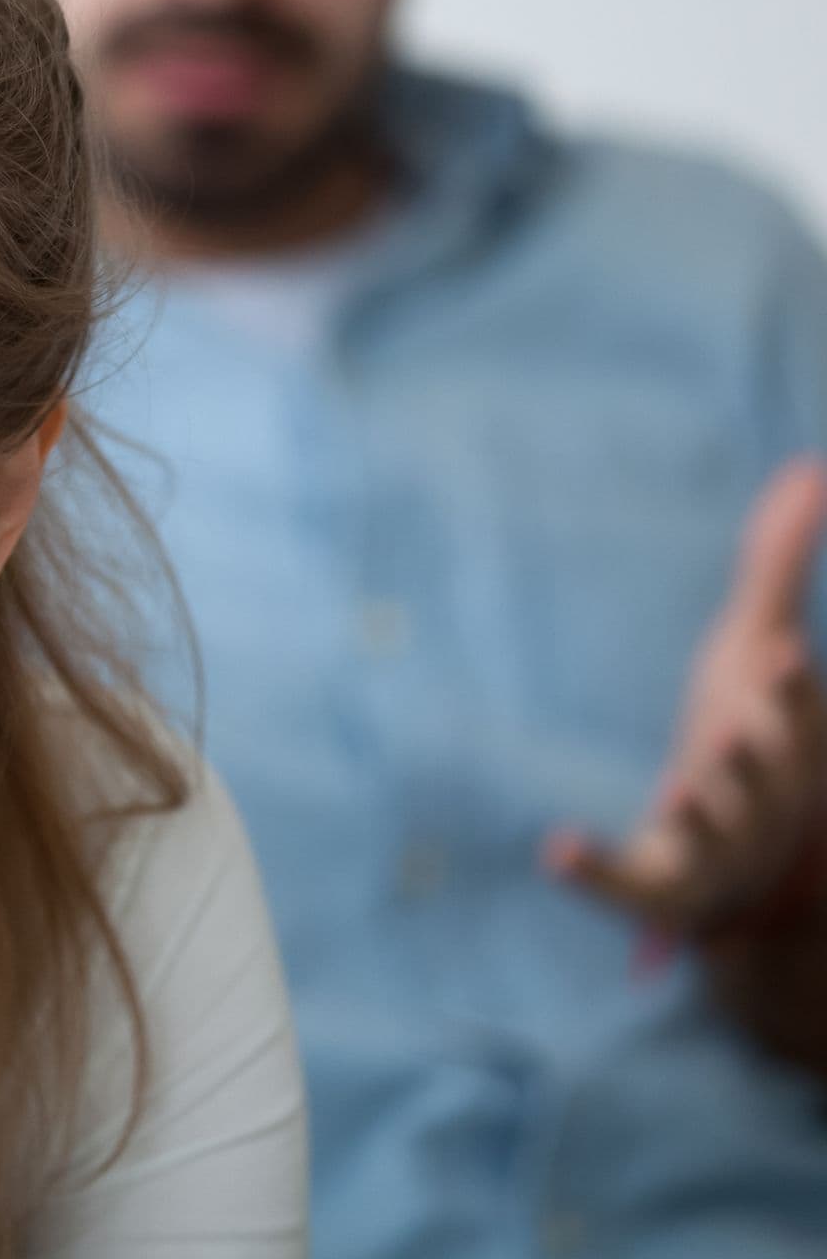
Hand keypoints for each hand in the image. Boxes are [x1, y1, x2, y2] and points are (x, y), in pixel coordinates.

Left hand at [545, 457, 826, 937]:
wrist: (752, 872)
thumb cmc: (756, 739)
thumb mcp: (759, 651)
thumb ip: (778, 566)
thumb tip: (807, 469)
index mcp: (784, 742)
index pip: (795, 715)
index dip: (792, 693)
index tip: (781, 655)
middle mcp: (757, 797)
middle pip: (761, 778)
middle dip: (756, 757)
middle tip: (740, 730)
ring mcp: (710, 848)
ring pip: (709, 834)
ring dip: (699, 811)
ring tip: (680, 791)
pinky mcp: (658, 888)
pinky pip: (623, 884)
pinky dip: (591, 870)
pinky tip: (556, 850)